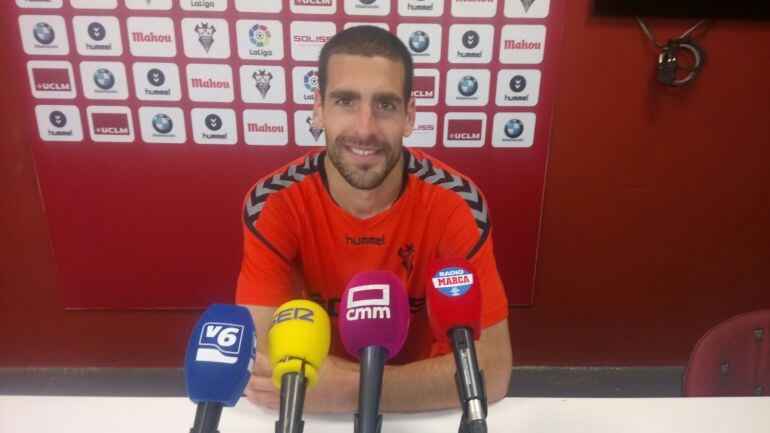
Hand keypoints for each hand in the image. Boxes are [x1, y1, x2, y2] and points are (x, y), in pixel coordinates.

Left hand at [244, 352, 359, 413]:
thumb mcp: (314, 353)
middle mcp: (284, 386)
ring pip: (258, 394)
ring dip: (248, 386)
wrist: (346, 391)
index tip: (244, 350)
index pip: (262, 364)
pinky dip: (257, 398)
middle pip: (256, 381)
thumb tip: (281, 344)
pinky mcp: (290, 407)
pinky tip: (252, 393)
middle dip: (245, 372)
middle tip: (237, 363)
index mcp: (289, 370)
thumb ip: (295, 351)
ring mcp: (285, 399)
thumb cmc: (334, 370)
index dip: (251, 358)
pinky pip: (266, 404)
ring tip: (241, 377)